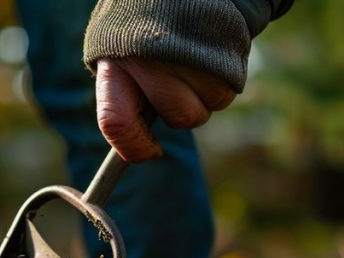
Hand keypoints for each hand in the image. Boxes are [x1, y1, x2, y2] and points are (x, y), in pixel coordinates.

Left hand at [95, 58, 236, 161]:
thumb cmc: (143, 20)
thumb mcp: (118, 47)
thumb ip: (122, 92)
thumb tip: (135, 145)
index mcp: (116, 61)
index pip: (117, 123)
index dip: (134, 147)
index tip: (149, 151)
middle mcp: (153, 61)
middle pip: (179, 116)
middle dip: (183, 110)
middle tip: (176, 81)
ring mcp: (192, 57)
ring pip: (208, 106)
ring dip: (205, 92)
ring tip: (193, 56)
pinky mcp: (225, 53)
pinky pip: (227, 91)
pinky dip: (222, 79)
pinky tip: (209, 52)